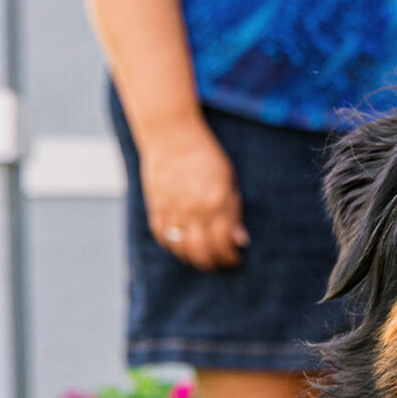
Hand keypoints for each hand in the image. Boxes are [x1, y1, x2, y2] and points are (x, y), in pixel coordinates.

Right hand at [139, 117, 246, 270]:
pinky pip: (163, 237)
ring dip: (193, 259)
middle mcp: (193, 210)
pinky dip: (172, 246)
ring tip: (202, 257)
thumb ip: (234, 211)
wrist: (171, 134)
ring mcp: (172, 210)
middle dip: (215, 263)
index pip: (224, 244)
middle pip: (203, 253)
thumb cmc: (205, 154)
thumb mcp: (228, 179)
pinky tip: (181, 245)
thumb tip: (240, 239)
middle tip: (221, 263)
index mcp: (215, 202)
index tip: (236, 258)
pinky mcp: (156, 207)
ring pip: (181, 250)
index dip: (231, 257)